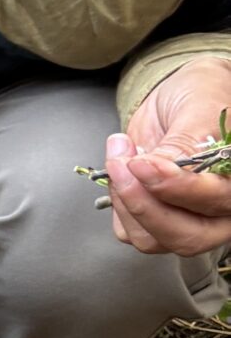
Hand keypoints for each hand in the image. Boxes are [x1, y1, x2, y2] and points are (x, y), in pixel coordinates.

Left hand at [106, 54, 230, 254]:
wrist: (179, 99)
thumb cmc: (200, 98)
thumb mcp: (197, 110)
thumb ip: (183, 143)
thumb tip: (155, 171)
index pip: (215, 201)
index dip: (177, 187)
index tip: (141, 164)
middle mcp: (220, 213)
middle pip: (186, 237)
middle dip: (144, 204)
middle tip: (120, 164)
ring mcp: (187, 222)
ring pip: (152, 239)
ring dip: (125, 201)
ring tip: (119, 155)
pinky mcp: (154, 221)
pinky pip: (129, 232)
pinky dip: (117, 203)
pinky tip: (121, 169)